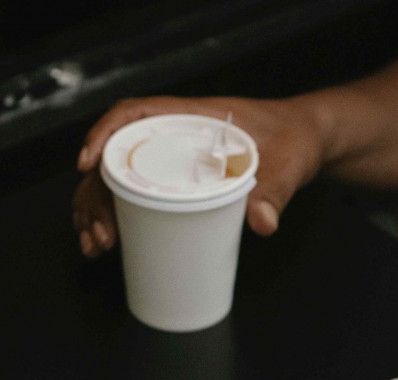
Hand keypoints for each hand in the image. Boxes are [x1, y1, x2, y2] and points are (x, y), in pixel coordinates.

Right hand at [73, 95, 324, 257]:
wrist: (310, 141)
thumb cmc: (295, 139)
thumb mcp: (288, 163)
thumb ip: (275, 191)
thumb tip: (261, 222)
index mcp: (193, 116)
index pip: (134, 114)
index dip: (104, 135)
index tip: (88, 165)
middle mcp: (175, 134)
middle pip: (116, 156)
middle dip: (96, 194)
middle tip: (102, 236)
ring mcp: (175, 157)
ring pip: (119, 178)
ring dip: (97, 210)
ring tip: (97, 247)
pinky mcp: (181, 180)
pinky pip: (138, 193)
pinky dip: (117, 217)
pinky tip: (109, 245)